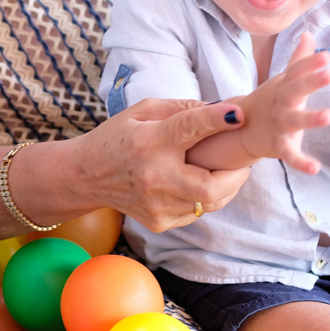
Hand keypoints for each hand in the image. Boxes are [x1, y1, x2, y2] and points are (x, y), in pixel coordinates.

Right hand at [75, 97, 250, 232]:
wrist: (86, 176)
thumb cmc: (117, 138)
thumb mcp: (141, 111)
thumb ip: (180, 108)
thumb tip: (219, 110)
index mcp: (150, 142)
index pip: (188, 129)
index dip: (217, 120)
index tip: (239, 114)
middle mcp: (154, 177)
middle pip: (210, 186)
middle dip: (236, 175)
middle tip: (243, 163)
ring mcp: (156, 204)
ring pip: (210, 204)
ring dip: (226, 187)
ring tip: (227, 172)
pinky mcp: (158, 222)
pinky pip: (196, 212)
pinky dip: (205, 198)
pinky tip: (199, 184)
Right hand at [236, 32, 329, 174]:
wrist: (239, 128)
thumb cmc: (270, 101)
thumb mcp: (283, 80)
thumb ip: (299, 59)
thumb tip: (308, 33)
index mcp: (284, 86)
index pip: (296, 70)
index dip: (310, 63)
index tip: (326, 55)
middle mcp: (281, 102)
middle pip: (295, 90)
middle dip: (311, 81)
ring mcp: (278, 124)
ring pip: (294, 121)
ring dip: (310, 118)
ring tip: (329, 116)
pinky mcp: (278, 146)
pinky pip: (290, 155)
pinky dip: (301, 162)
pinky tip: (315, 168)